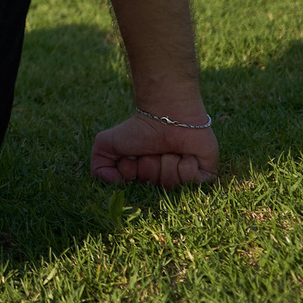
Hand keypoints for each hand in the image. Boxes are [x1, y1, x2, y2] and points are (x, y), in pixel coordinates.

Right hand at [91, 113, 218, 188]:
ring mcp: (184, 179)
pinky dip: (186, 166)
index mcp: (143, 176)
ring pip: (172, 185)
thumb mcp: (105, 145)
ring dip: (167, 163)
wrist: (167, 114)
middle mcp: (162, 179)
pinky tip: (186, 153)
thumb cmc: (138, 128)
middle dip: (150, 166)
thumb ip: (98, 169)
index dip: (130, 171)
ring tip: (171, 149)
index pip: (135, 188)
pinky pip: (193, 183)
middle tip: (153, 149)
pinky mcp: (204, 176)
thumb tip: (114, 184)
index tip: (132, 155)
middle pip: (154, 187)